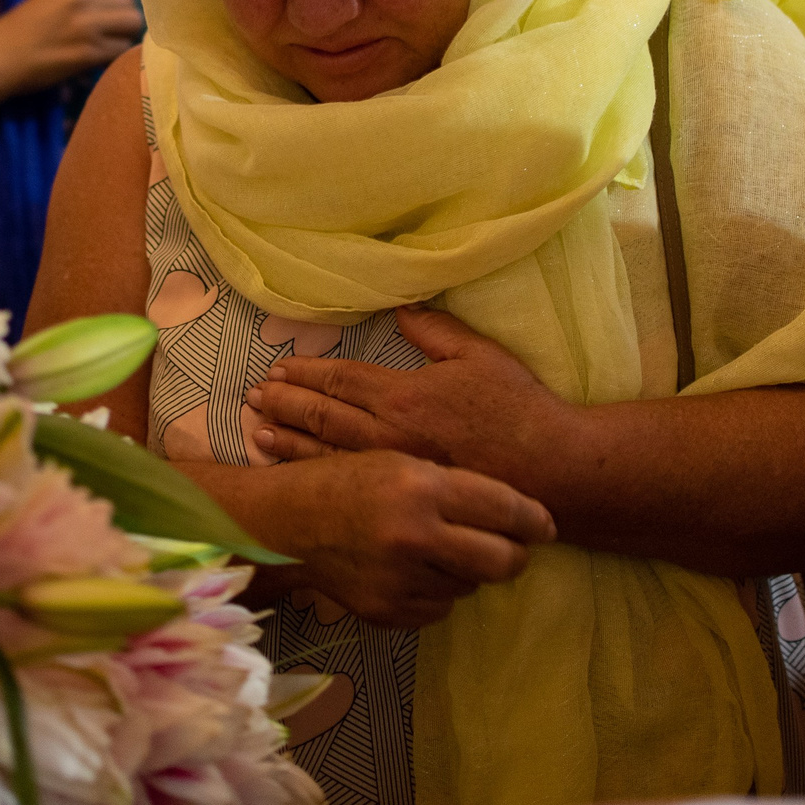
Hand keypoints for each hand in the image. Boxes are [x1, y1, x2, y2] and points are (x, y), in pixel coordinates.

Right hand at [0, 0, 141, 96]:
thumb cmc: (21, 31)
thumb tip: (118, 5)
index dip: (120, 4)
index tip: (111, 18)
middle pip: (131, 5)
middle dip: (125, 22)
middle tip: (110, 36)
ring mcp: (87, 25)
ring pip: (132, 26)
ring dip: (123, 39)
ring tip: (105, 48)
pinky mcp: (88, 52)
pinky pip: (121, 50)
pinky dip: (114, 57)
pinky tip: (97, 61)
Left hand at [247, 307, 576, 488]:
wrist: (550, 469)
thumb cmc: (518, 408)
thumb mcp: (478, 354)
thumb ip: (434, 330)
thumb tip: (401, 308)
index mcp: (403, 395)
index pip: (341, 381)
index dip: (306, 375)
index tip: (278, 370)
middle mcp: (388, 435)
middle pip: (323, 417)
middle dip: (284, 405)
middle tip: (254, 398)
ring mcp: (393, 471)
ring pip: (327, 454)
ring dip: (288, 441)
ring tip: (258, 433)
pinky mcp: (404, 496)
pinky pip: (349, 485)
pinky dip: (316, 476)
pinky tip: (296, 474)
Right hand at [274, 450, 553, 627]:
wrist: (286, 522)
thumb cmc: (350, 480)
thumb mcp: (403, 462)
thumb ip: (455, 485)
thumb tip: (515, 514)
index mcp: (421, 487)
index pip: (503, 508)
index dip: (533, 519)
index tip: (545, 525)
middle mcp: (415, 536)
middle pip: (502, 561)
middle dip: (516, 555)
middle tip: (513, 547)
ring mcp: (400, 579)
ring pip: (471, 585)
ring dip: (468, 569)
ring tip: (443, 548)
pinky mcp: (388, 611)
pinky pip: (439, 607)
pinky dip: (436, 589)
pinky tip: (415, 568)